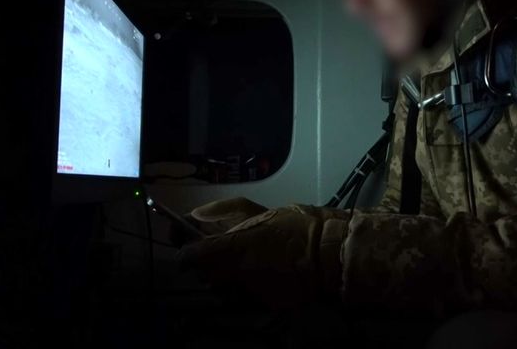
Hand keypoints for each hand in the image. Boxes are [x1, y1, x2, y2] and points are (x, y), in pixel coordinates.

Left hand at [178, 204, 348, 308]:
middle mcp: (236, 274)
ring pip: (222, 287)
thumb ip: (227, 211)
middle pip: (203, 274)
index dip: (184, 250)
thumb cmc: (298, 227)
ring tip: (240, 262)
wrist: (332, 254)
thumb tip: (197, 213)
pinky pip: (242, 297)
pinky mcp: (263, 306)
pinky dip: (242, 287)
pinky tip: (258, 274)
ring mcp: (249, 293)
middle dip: (204, 263)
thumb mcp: (261, 210)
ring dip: (222, 276)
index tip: (186, 243)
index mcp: (235, 247)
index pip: (190, 257)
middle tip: (215, 250)